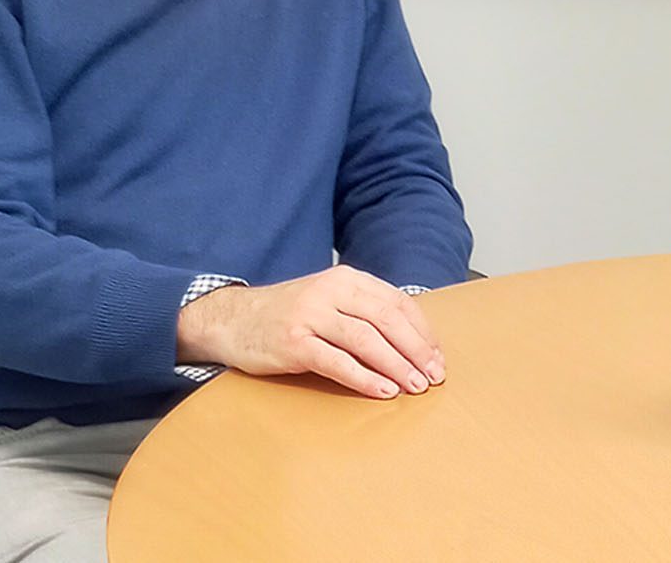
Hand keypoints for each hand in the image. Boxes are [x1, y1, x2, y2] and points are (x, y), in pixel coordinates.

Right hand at [176, 265, 445, 398]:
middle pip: (387, 320)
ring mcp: (311, 316)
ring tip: (415, 386)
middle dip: (416, 350)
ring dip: (396, 366)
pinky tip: (382, 391)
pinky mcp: (293, 343)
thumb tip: (413, 339)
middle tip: (434, 375)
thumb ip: (364, 310)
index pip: (397, 302)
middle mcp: (331, 292)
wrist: (232, 319)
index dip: (422, 331)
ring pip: (366, 340)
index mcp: (346, 279)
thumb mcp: (329, 299)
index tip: (438, 356)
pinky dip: (364, 378)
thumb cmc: (290, 313)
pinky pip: (337, 362)